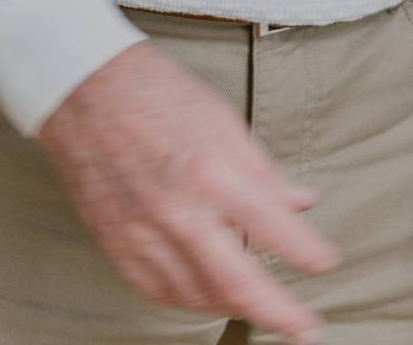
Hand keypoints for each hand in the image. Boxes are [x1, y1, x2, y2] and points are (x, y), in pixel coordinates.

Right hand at [38, 41, 337, 343]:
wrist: (85, 91)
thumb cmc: (158, 94)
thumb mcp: (224, 120)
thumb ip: (263, 171)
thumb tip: (302, 202)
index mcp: (211, 170)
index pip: (273, 226)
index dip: (306, 252)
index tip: (327, 264)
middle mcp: (178, 209)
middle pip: (236, 281)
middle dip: (278, 312)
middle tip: (306, 329)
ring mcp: (143, 233)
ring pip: (197, 295)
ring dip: (234, 305)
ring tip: (260, 304)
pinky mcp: (116, 245)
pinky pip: (158, 291)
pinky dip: (188, 299)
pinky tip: (207, 294)